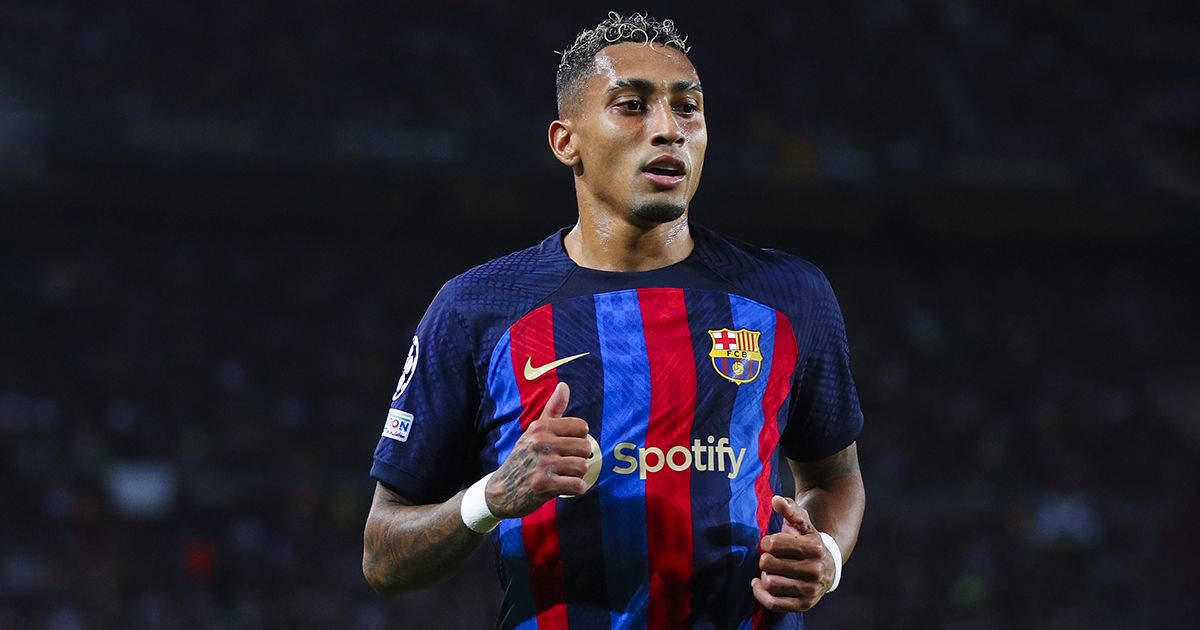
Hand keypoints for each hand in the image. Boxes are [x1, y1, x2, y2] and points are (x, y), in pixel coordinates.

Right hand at [485, 382, 591, 517]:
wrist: (501, 490)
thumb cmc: (524, 458)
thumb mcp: (534, 432)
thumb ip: (553, 409)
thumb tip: (564, 385)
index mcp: (540, 427)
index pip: (582, 428)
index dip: (579, 439)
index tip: (567, 448)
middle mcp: (540, 443)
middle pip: (585, 447)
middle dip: (580, 458)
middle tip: (566, 465)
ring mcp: (541, 464)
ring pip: (583, 467)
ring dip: (578, 475)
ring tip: (564, 475)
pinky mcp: (544, 485)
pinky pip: (577, 485)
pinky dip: (576, 489)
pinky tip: (565, 488)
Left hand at [752, 496, 835, 612]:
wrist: (828, 568)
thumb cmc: (807, 542)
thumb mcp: (802, 524)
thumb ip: (790, 510)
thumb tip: (776, 500)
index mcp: (814, 547)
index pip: (773, 544)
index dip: (765, 542)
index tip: (768, 543)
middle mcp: (815, 569)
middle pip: (768, 563)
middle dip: (764, 559)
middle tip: (769, 558)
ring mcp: (810, 589)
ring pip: (770, 583)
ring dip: (764, 575)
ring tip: (770, 571)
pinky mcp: (804, 604)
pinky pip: (773, 603)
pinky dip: (761, 594)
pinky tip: (759, 584)